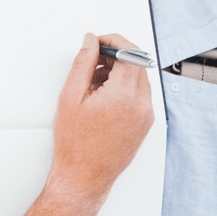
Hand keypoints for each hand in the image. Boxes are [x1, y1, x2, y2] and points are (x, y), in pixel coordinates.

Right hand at [48, 32, 155, 203]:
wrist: (84, 176)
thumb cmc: (75, 144)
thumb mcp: (70, 96)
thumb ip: (83, 63)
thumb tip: (90, 42)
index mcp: (123, 96)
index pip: (130, 52)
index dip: (114, 40)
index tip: (99, 40)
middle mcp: (141, 105)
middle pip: (137, 63)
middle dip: (116, 55)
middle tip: (93, 59)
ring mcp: (146, 115)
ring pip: (139, 78)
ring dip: (120, 71)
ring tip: (94, 81)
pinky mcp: (146, 123)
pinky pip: (140, 94)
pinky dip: (124, 86)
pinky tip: (103, 95)